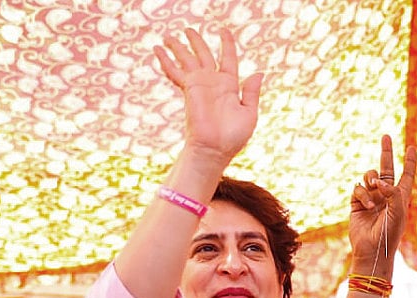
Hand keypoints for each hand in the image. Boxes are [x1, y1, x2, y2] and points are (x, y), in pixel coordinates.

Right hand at [154, 27, 263, 166]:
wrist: (215, 149)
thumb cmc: (233, 137)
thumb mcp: (249, 113)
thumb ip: (251, 92)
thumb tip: (259, 73)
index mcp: (229, 85)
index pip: (227, 58)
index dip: (226, 44)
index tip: (223, 31)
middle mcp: (213, 82)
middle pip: (203, 55)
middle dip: (196, 41)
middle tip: (187, 29)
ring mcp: (199, 84)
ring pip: (187, 59)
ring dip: (178, 47)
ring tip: (168, 36)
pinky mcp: (189, 89)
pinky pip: (176, 71)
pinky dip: (166, 61)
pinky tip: (157, 51)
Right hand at [348, 135, 416, 275]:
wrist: (372, 250)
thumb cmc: (390, 233)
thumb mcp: (398, 211)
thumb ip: (393, 192)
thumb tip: (379, 180)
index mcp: (400, 197)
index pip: (406, 175)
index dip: (410, 162)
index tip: (412, 147)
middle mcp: (386, 195)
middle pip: (386, 168)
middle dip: (386, 152)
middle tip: (386, 136)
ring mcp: (371, 198)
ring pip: (369, 177)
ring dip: (371, 179)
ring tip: (374, 186)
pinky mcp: (357, 203)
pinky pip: (357, 189)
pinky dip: (362, 193)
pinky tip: (367, 206)